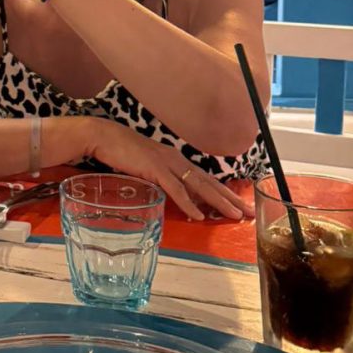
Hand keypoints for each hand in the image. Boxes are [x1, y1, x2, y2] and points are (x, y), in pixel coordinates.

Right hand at [86, 117, 253, 220]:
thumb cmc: (120, 150)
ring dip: (218, 201)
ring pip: (198, 186)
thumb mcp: (145, 164)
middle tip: (250, 212)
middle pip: (209, 182)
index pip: (205, 178)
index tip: (240, 205)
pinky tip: (198, 215)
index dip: (224, 192)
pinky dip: (188, 203)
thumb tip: (168, 192)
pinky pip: (175, 189)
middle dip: (231, 198)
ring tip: (234, 215)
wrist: (102, 136)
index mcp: (175, 159)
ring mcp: (166, 163)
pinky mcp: (154, 169)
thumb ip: (159, 176)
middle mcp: (176, 159)